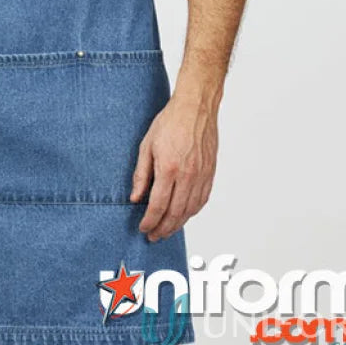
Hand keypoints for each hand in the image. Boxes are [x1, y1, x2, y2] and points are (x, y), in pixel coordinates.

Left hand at [129, 90, 217, 240]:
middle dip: (162, 228)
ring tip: (167, 230)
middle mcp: (187, 176)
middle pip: (175, 213)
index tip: (143, 228)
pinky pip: (202, 200)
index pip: (158, 205)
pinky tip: (184, 216)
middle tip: (153, 236)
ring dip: (177, 224)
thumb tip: (135, 197)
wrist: (196, 108)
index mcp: (169, 168)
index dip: (149, 221)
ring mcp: (201, 176)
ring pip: (190, 210)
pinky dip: (192, 212)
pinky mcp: (210, 173)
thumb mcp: (147, 145)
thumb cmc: (170, 122)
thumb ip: (141, 174)